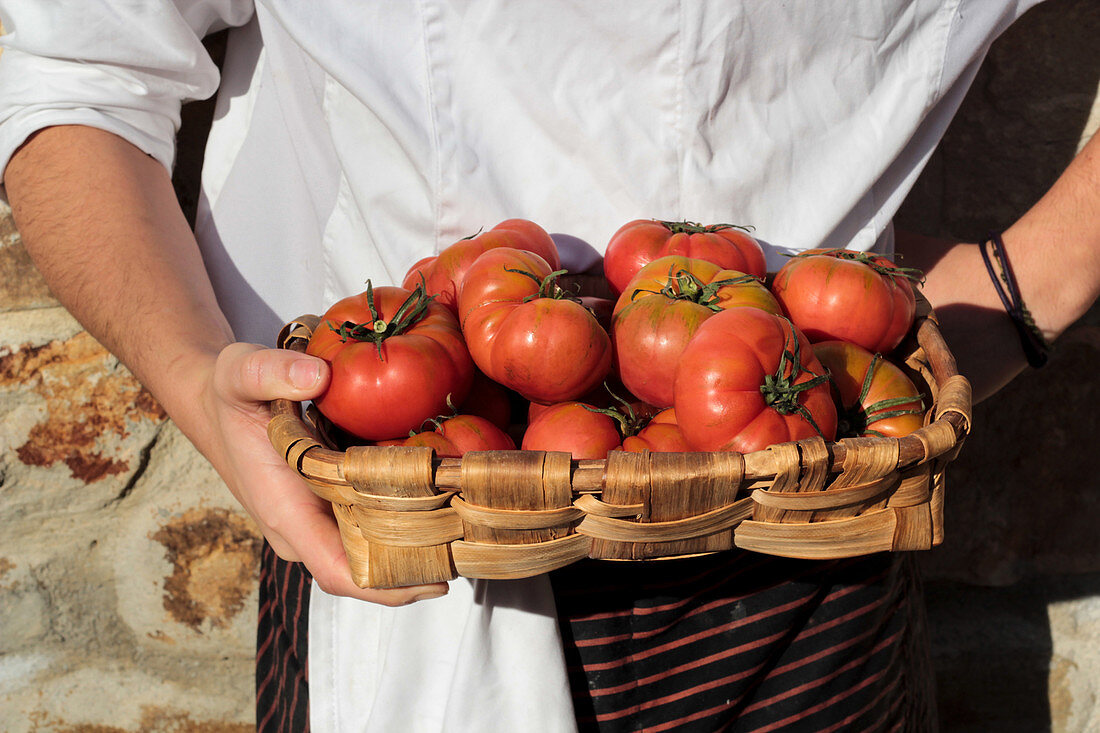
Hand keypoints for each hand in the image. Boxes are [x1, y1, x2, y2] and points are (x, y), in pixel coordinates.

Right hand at [198, 342, 448, 605]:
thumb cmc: (230, 394)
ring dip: (417, 545)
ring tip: (470, 525)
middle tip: (473, 543)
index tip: (438, 579)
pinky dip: (405, 520)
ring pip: (373, 551)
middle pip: (367, 569)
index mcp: (285, 511)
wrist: (218, 404)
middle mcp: (303, 529)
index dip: (388, 585)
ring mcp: (317, 522)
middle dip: (419, 565)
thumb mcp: (240, 371)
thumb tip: (318, 375)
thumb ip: (273, 371)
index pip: (338, 570)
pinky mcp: (330, 507)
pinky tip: (444, 500)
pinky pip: (371, 527)